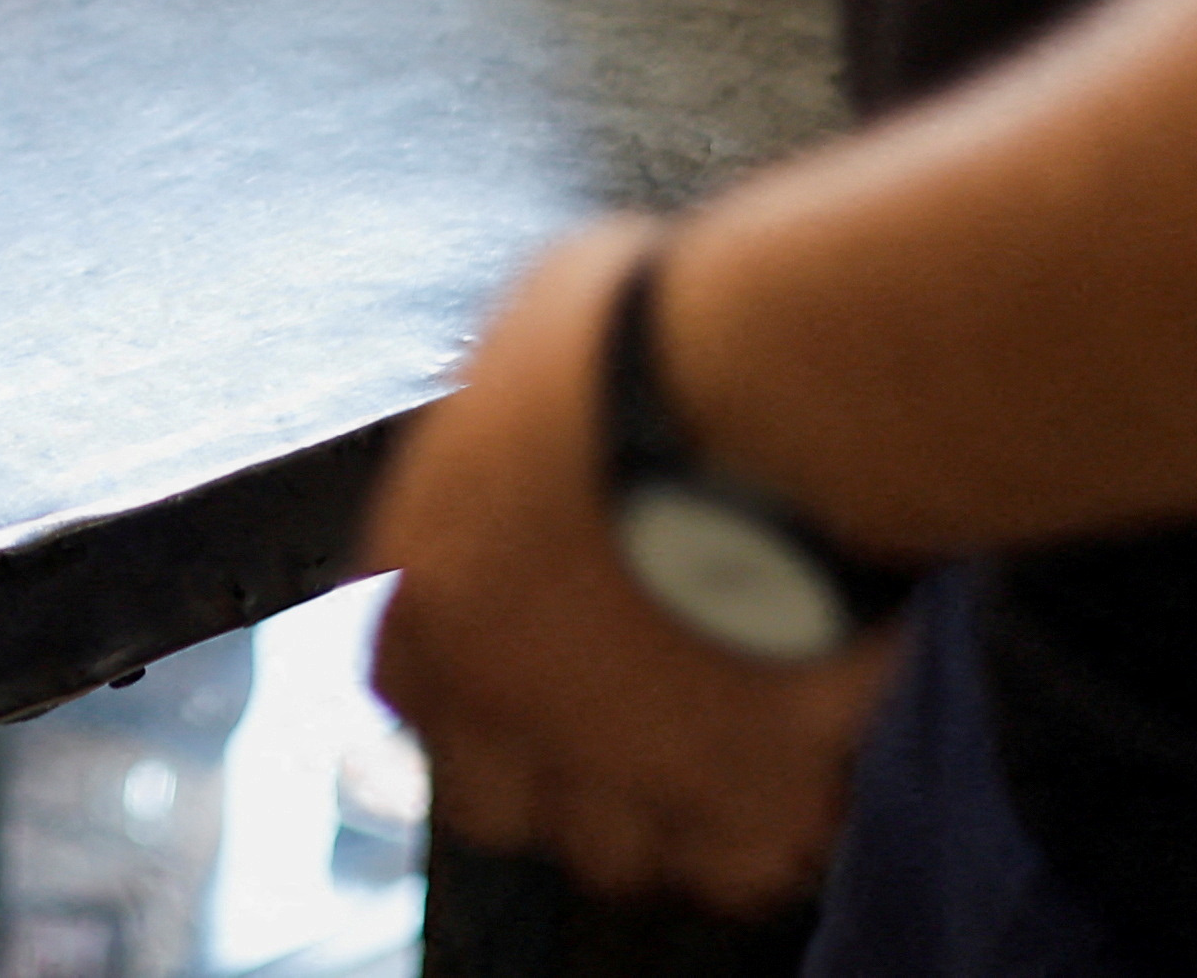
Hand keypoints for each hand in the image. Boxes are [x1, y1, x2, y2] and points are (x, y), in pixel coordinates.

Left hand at [363, 223, 893, 912]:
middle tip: (618, 721)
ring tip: (712, 744)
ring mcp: (613, 755)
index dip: (467, 689)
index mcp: (430, 576)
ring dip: (654, 808)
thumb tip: (539, 398)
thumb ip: (514, 417)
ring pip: (608, 853)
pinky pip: (733, 866)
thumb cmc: (662, 330)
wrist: (778, 395)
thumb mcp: (538, 332)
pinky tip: (790, 771)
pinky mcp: (731, 792)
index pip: (406, 689)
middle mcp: (498, 687)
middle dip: (545, 774)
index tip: (518, 677)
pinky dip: (760, 831)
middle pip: (489, 801)